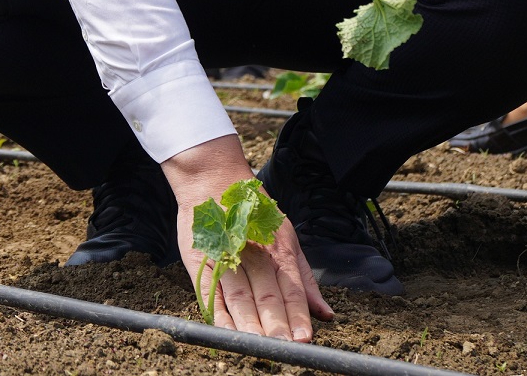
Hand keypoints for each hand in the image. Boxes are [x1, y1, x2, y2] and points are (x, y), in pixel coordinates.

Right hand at [162, 136, 332, 338]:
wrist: (213, 178)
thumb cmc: (253, 212)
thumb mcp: (287, 238)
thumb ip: (304, 279)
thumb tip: (326, 314)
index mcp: (278, 251)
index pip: (292, 290)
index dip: (298, 316)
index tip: (305, 339)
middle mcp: (254, 255)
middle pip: (267, 296)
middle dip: (276, 325)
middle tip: (285, 348)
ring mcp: (226, 258)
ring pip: (241, 297)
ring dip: (250, 323)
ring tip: (259, 346)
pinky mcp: (201, 261)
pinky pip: (211, 293)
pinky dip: (219, 314)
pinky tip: (227, 332)